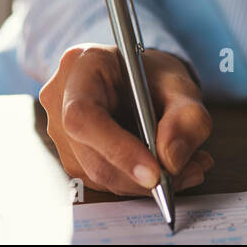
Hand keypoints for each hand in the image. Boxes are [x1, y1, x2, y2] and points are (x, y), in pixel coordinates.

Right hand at [40, 44, 213, 195]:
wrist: (140, 80)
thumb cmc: (152, 75)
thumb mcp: (180, 84)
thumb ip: (186, 117)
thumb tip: (172, 159)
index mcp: (82, 64)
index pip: (84, 114)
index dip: (118, 149)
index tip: (155, 172)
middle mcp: (60, 98)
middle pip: (91, 154)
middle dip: (140, 174)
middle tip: (184, 174)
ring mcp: (61, 130)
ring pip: (98, 174)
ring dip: (144, 182)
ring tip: (185, 168)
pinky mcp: (72, 156)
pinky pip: (102, 180)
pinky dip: (136, 182)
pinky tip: (164, 168)